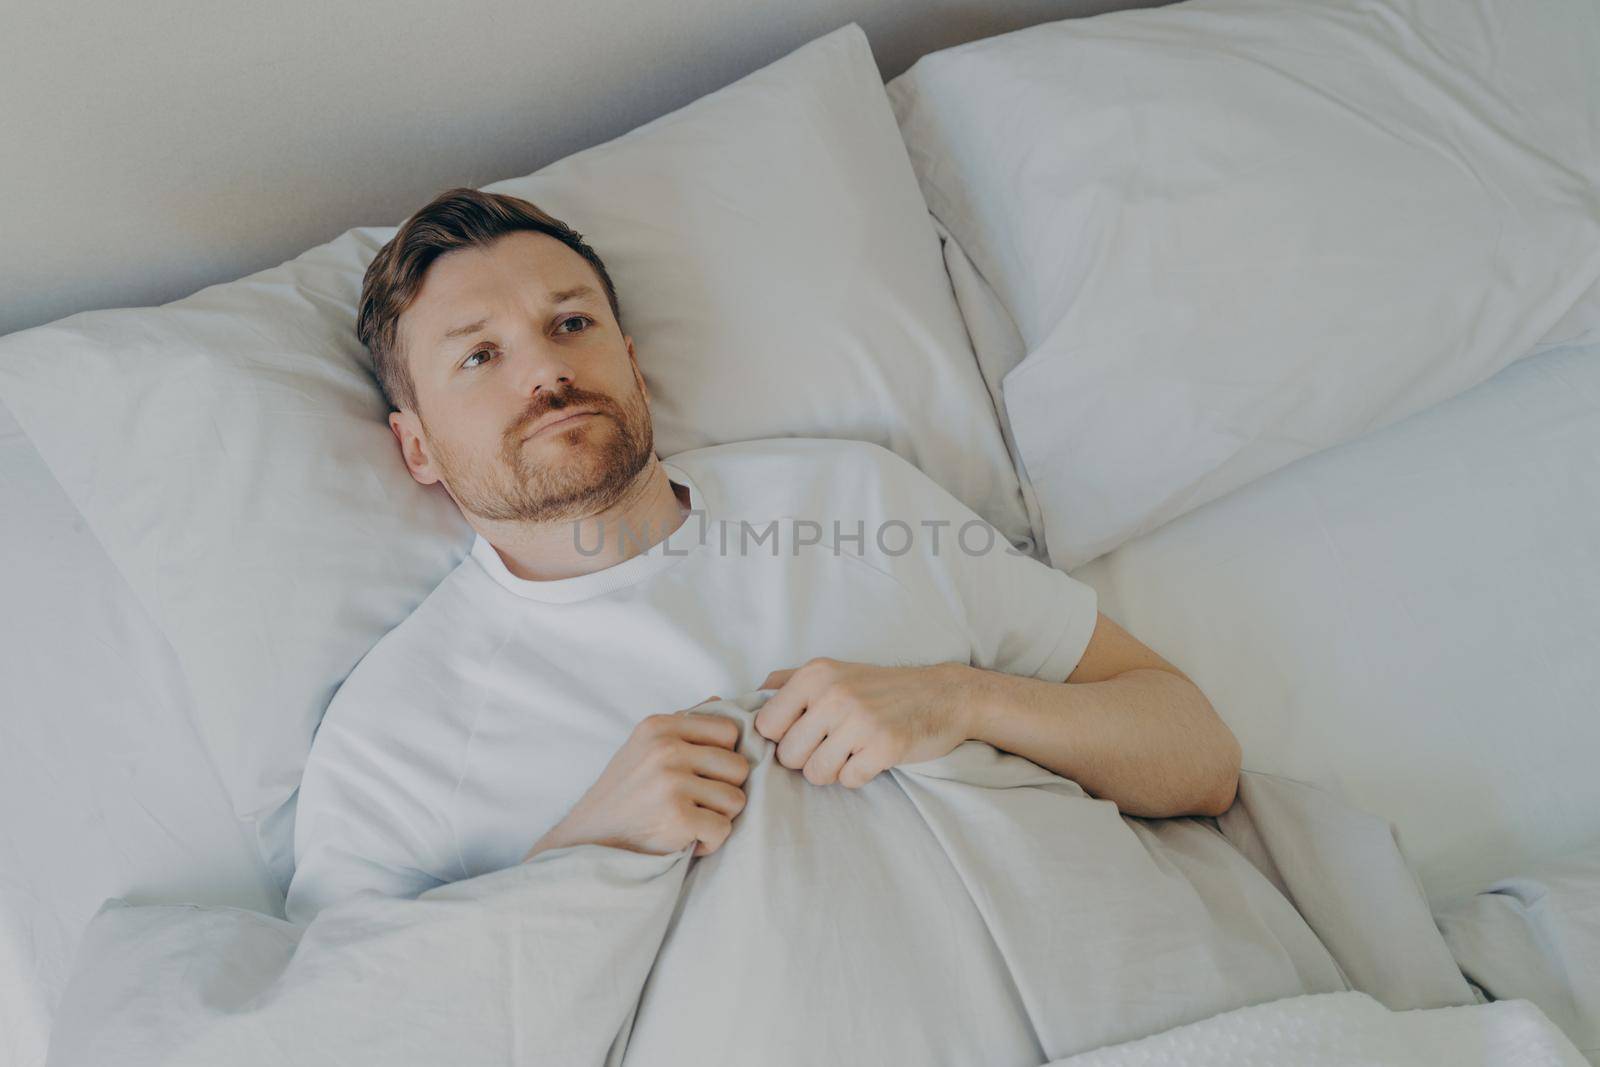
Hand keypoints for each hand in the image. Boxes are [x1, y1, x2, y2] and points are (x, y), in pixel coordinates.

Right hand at [525, 697, 750, 861]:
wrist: (590, 838)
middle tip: (697, 802)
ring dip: (718, 817)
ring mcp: (671, 783)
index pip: (728, 731)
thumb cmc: (624, 792)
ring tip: (690, 820)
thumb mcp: (644, 746)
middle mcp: (666, 750)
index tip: (702, 773)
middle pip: (738, 767)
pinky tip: (687, 839)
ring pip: (736, 800)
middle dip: (724, 789)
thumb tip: (719, 699)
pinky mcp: (677, 817)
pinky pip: (723, 829)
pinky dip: (709, 841)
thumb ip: (682, 724)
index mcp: (660, 726)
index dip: (723, 755)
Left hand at [754, 659, 976, 789]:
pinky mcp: (885, 747)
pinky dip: (858, 776)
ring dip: (832, 770)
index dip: (781, 738)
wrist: (943, 695)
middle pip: (788, 755)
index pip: (766, 725)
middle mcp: (834, 694)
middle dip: (806, 759)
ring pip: (815, 774)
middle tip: (831, 746)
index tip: (802, 734)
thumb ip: (787, 682)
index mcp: (815, 674)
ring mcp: (861, 721)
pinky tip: (871, 757)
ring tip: (851, 752)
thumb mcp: (833, 671)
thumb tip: (748, 699)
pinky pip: (848, 781)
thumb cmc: (881, 688)